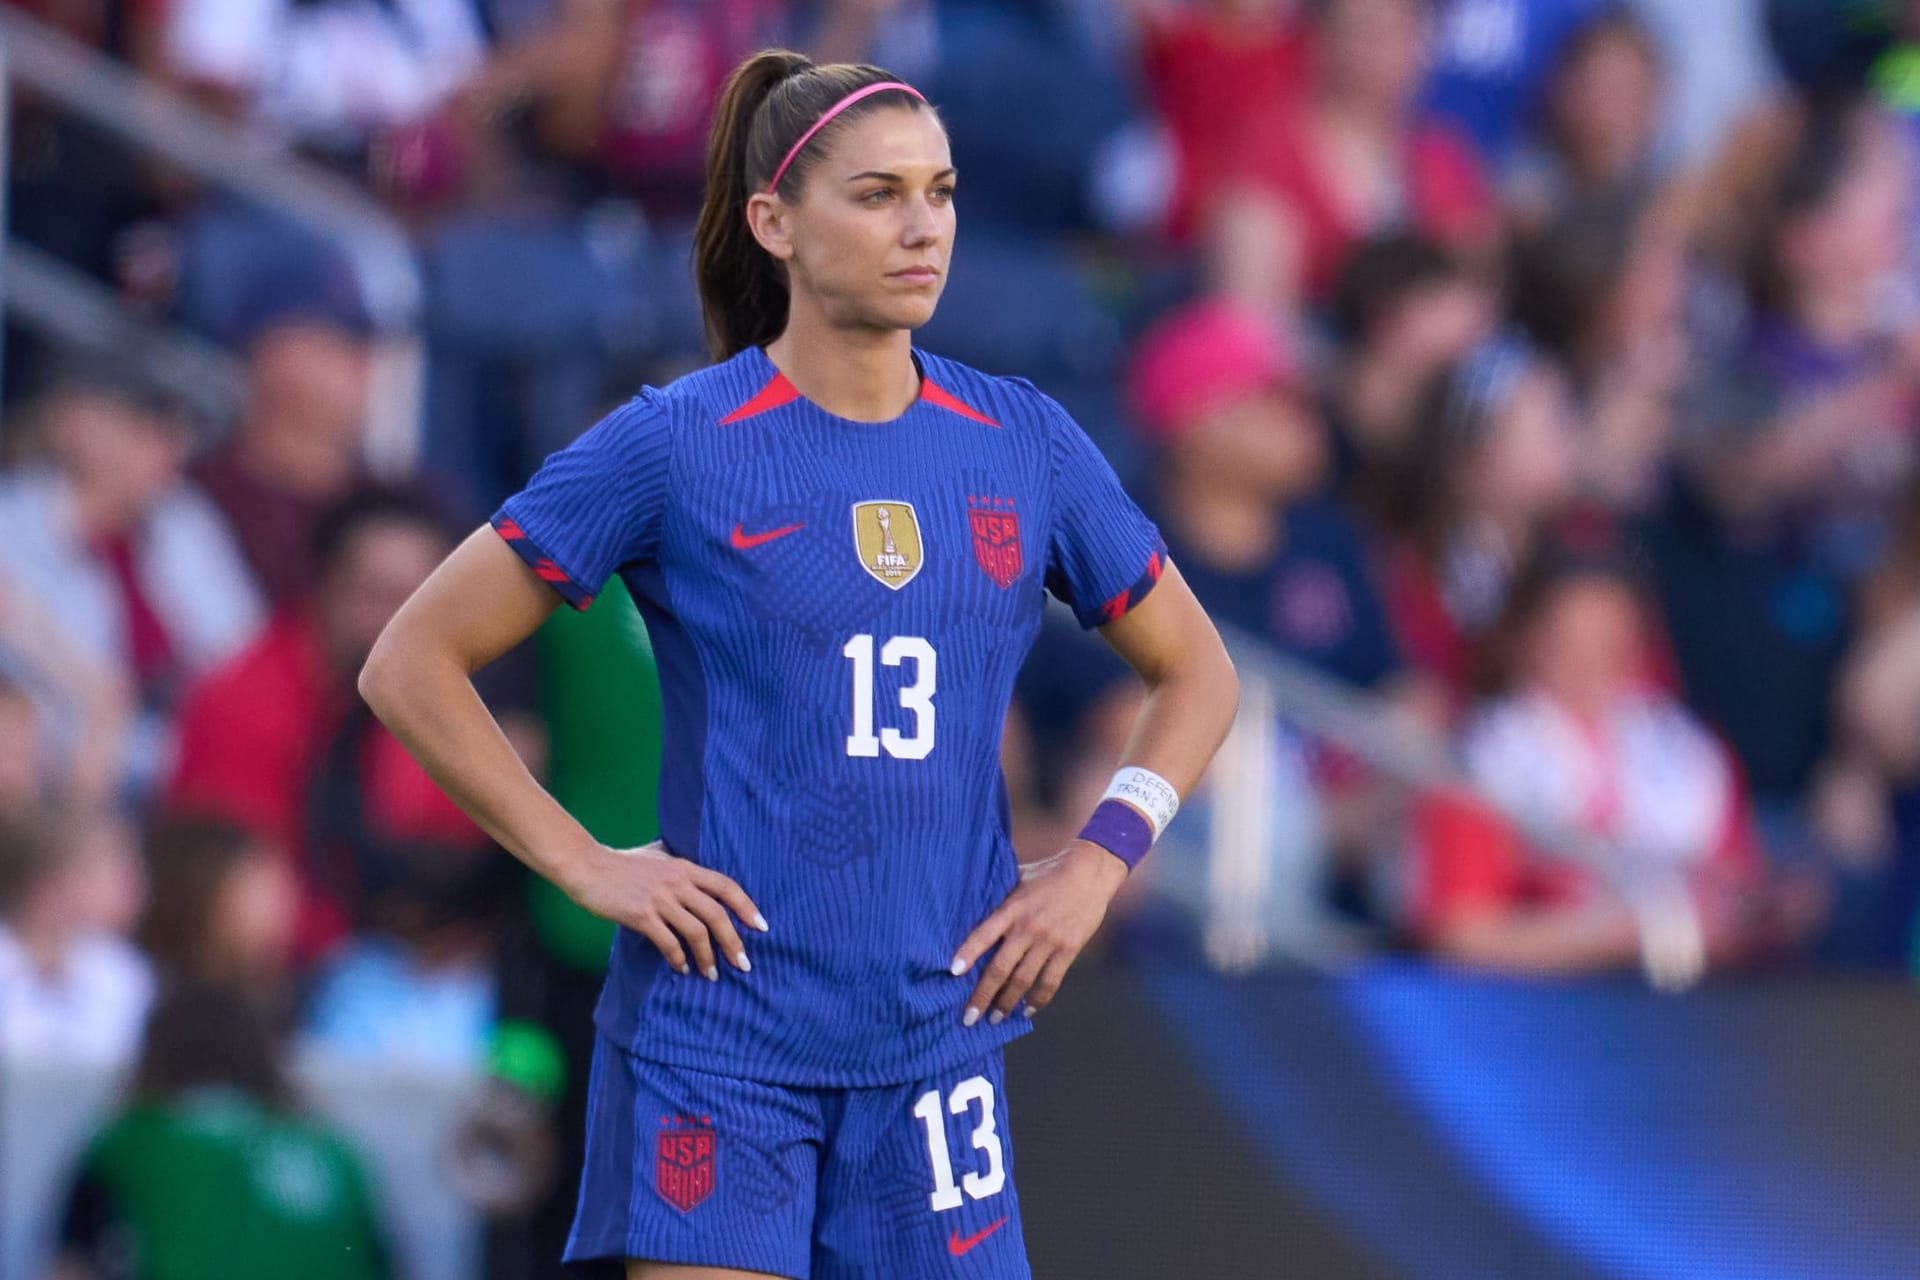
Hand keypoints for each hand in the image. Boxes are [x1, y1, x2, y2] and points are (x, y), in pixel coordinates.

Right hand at [562, 840, 766, 980]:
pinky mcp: (640, 915)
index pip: (726, 886)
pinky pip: (668, 942)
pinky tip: (682, 969)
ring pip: (697, 932)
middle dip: (734, 943)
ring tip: (712, 975)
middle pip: (717, 915)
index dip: (747, 907)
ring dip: (707, 957)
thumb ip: (678, 865)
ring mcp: (659, 899)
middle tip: (744, 964)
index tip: (761, 927)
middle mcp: (677, 882)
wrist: (585, 865)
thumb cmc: (620, 863)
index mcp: (684, 867)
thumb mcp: (657, 856)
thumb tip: (696, 876)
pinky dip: (679, 959)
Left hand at [950, 840, 1129, 1024]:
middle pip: (1000, 968)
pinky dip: (1038, 999)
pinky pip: (1051, 981)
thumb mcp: (1019, 880)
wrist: (1090, 873)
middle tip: (969, 1017)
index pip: (983, 934)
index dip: (968, 954)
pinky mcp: (1069, 950)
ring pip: (1023, 980)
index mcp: (1012, 908)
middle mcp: (1028, 927)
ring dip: (1007, 1003)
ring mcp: (1049, 941)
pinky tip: (1027, 1010)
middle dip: (982, 996)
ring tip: (995, 1018)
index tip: (952, 973)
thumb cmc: (1048, 874)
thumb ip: (1002, 901)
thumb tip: (974, 915)